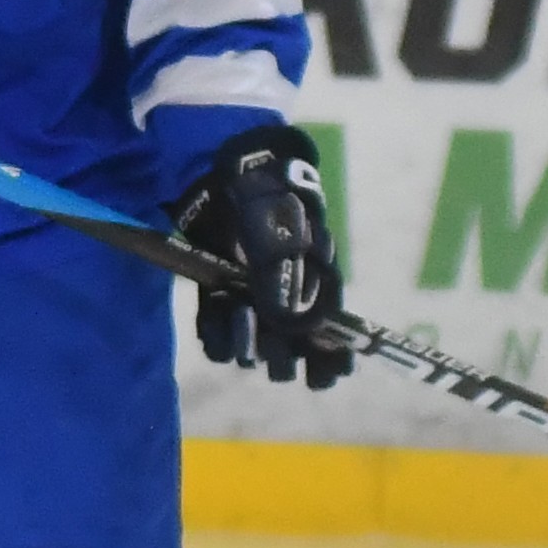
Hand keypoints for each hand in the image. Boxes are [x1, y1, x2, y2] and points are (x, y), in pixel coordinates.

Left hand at [169, 122, 348, 388]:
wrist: (228, 170)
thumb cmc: (268, 196)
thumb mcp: (284, 231)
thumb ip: (284, 276)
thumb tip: (290, 323)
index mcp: (316, 282)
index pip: (330, 331)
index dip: (331, 359)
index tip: (324, 378)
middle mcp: (286, 295)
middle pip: (291, 347)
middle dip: (285, 357)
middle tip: (278, 356)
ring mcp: (252, 296)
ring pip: (254, 344)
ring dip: (249, 346)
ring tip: (242, 326)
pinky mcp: (219, 293)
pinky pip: (219, 331)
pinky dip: (217, 334)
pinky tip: (218, 323)